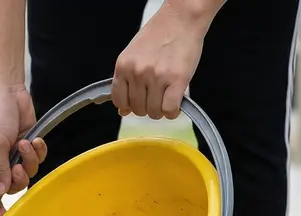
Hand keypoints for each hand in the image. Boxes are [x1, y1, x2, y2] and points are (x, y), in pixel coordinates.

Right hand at [0, 85, 47, 215]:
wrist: (8, 91)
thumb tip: (1, 192)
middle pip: (12, 185)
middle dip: (18, 177)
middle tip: (18, 165)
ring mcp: (14, 154)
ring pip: (28, 172)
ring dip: (29, 160)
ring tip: (25, 143)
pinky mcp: (29, 145)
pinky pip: (38, 158)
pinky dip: (39, 151)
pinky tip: (35, 140)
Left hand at [112, 3, 210, 119]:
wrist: (181, 19)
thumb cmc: (158, 35)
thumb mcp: (134, 55)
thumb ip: (126, 82)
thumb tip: (123, 111)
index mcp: (123, 66)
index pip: (119, 101)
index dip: (130, 105)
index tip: (139, 100)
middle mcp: (138, 72)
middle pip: (138, 109)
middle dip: (148, 107)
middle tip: (157, 94)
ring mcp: (157, 77)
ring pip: (154, 112)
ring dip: (161, 109)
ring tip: (167, 95)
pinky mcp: (177, 80)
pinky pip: (170, 109)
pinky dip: (173, 111)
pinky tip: (175, 102)